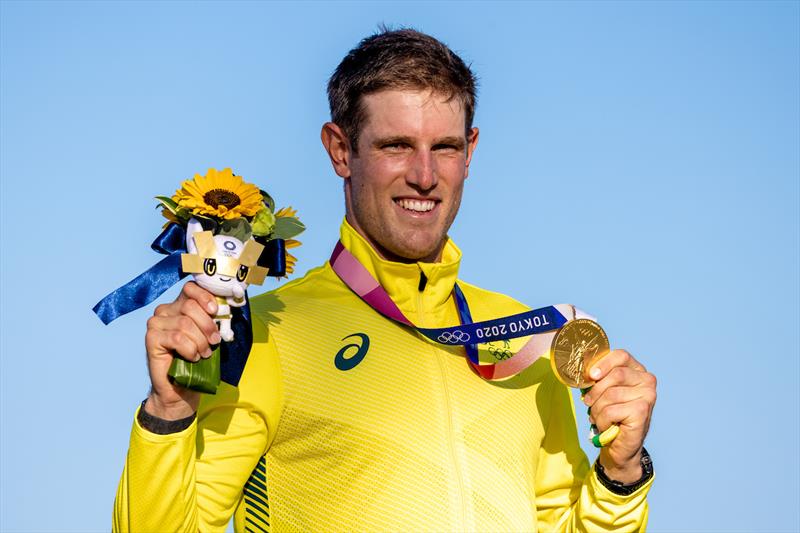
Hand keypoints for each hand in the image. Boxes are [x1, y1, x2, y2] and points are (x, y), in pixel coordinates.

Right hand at [143, 281, 220, 419]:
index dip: (205, 297)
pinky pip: (177, 338)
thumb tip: (223, 307)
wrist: (180, 388)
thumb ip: (211, 318)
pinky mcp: (151, 338)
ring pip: (184, 324)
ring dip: (199, 342)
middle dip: (207, 326)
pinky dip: (189, 349)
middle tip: (214, 342)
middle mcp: (164, 311)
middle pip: (190, 306)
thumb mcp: (208, 334)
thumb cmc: (195, 359)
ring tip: (203, 354)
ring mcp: (155, 323)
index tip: (215, 311)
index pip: (190, 288)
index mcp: (179, 305)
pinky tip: (192, 357)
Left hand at [582, 349, 656, 482]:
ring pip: (610, 394)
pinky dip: (602, 420)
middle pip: (615, 375)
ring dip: (597, 409)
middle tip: (589, 403)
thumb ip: (598, 377)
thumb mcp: (602, 390)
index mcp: (637, 370)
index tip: (590, 375)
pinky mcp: (642, 411)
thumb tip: (585, 369)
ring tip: (599, 417)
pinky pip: (611, 410)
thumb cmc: (610, 414)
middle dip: (596, 391)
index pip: (621, 355)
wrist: (619, 445)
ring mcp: (648, 396)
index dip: (603, 363)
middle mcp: (647, 381)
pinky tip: (607, 425)